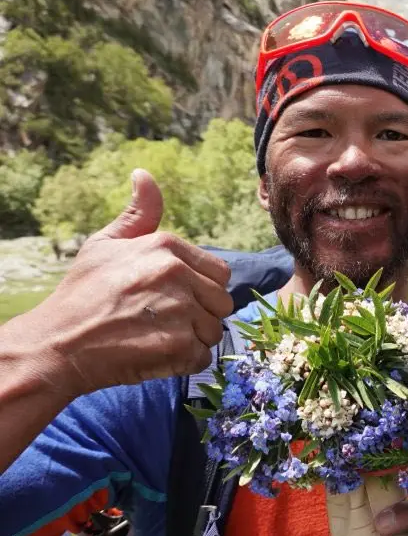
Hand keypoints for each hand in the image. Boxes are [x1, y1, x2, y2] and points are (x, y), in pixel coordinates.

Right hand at [20, 169, 233, 397]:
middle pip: (221, 302)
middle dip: (200, 315)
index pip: (219, 272)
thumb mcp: (106, 244)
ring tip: (156, 336)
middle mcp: (177, 274)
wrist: (58, 343)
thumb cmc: (82, 293)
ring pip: (214, 330)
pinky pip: (203, 356)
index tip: (174, 298)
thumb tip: (144, 175)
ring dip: (192, 339)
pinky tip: (156, 353)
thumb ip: (138, 214)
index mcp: (166, 246)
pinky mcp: (179, 345)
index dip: (201, 289)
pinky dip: (184, 361)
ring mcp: (180, 310)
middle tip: (164, 320)